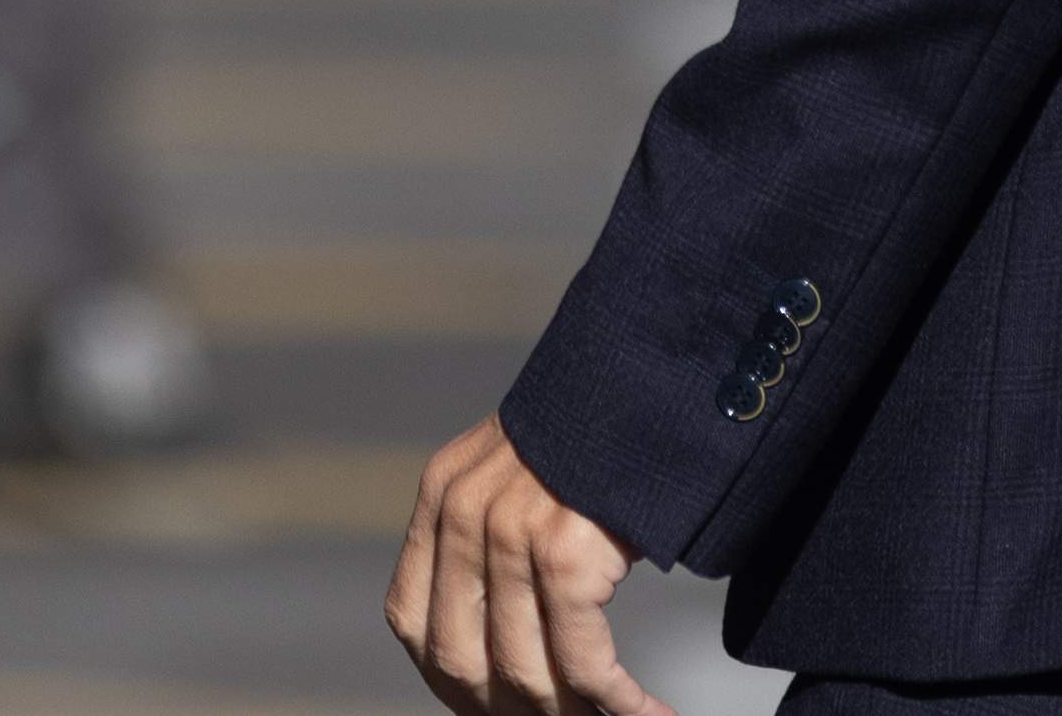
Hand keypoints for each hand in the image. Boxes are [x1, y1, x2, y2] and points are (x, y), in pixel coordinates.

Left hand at [391, 420, 669, 715]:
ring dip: (568, 715)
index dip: (446, 681)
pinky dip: (619, 703)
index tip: (489, 708)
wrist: (651, 379)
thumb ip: (487, 540)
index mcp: (442, 494)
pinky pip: (584, 664)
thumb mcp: (517, 474)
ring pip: (524, 673)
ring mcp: (512, 533)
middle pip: (462, 660)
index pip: (410, 620)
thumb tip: (493, 653)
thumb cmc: (600, 438)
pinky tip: (649, 713)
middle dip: (508, 711)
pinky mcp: (566, 554)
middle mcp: (464, 512)